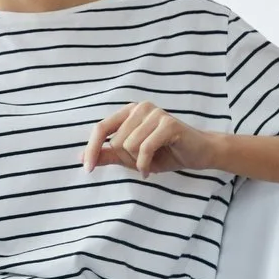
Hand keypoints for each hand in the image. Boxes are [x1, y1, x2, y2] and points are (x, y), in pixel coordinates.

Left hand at [83, 101, 223, 177]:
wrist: (199, 154)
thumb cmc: (165, 153)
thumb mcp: (131, 157)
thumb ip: (108, 154)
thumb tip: (80, 157)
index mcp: (129, 112)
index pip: (101, 128)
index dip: (91, 149)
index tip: (86, 169)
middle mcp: (141, 108)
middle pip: (116, 142)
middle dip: (126, 159)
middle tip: (141, 163)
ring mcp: (155, 113)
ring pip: (129, 146)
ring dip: (137, 162)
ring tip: (149, 162)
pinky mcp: (168, 124)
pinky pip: (144, 149)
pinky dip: (144, 165)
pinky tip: (150, 170)